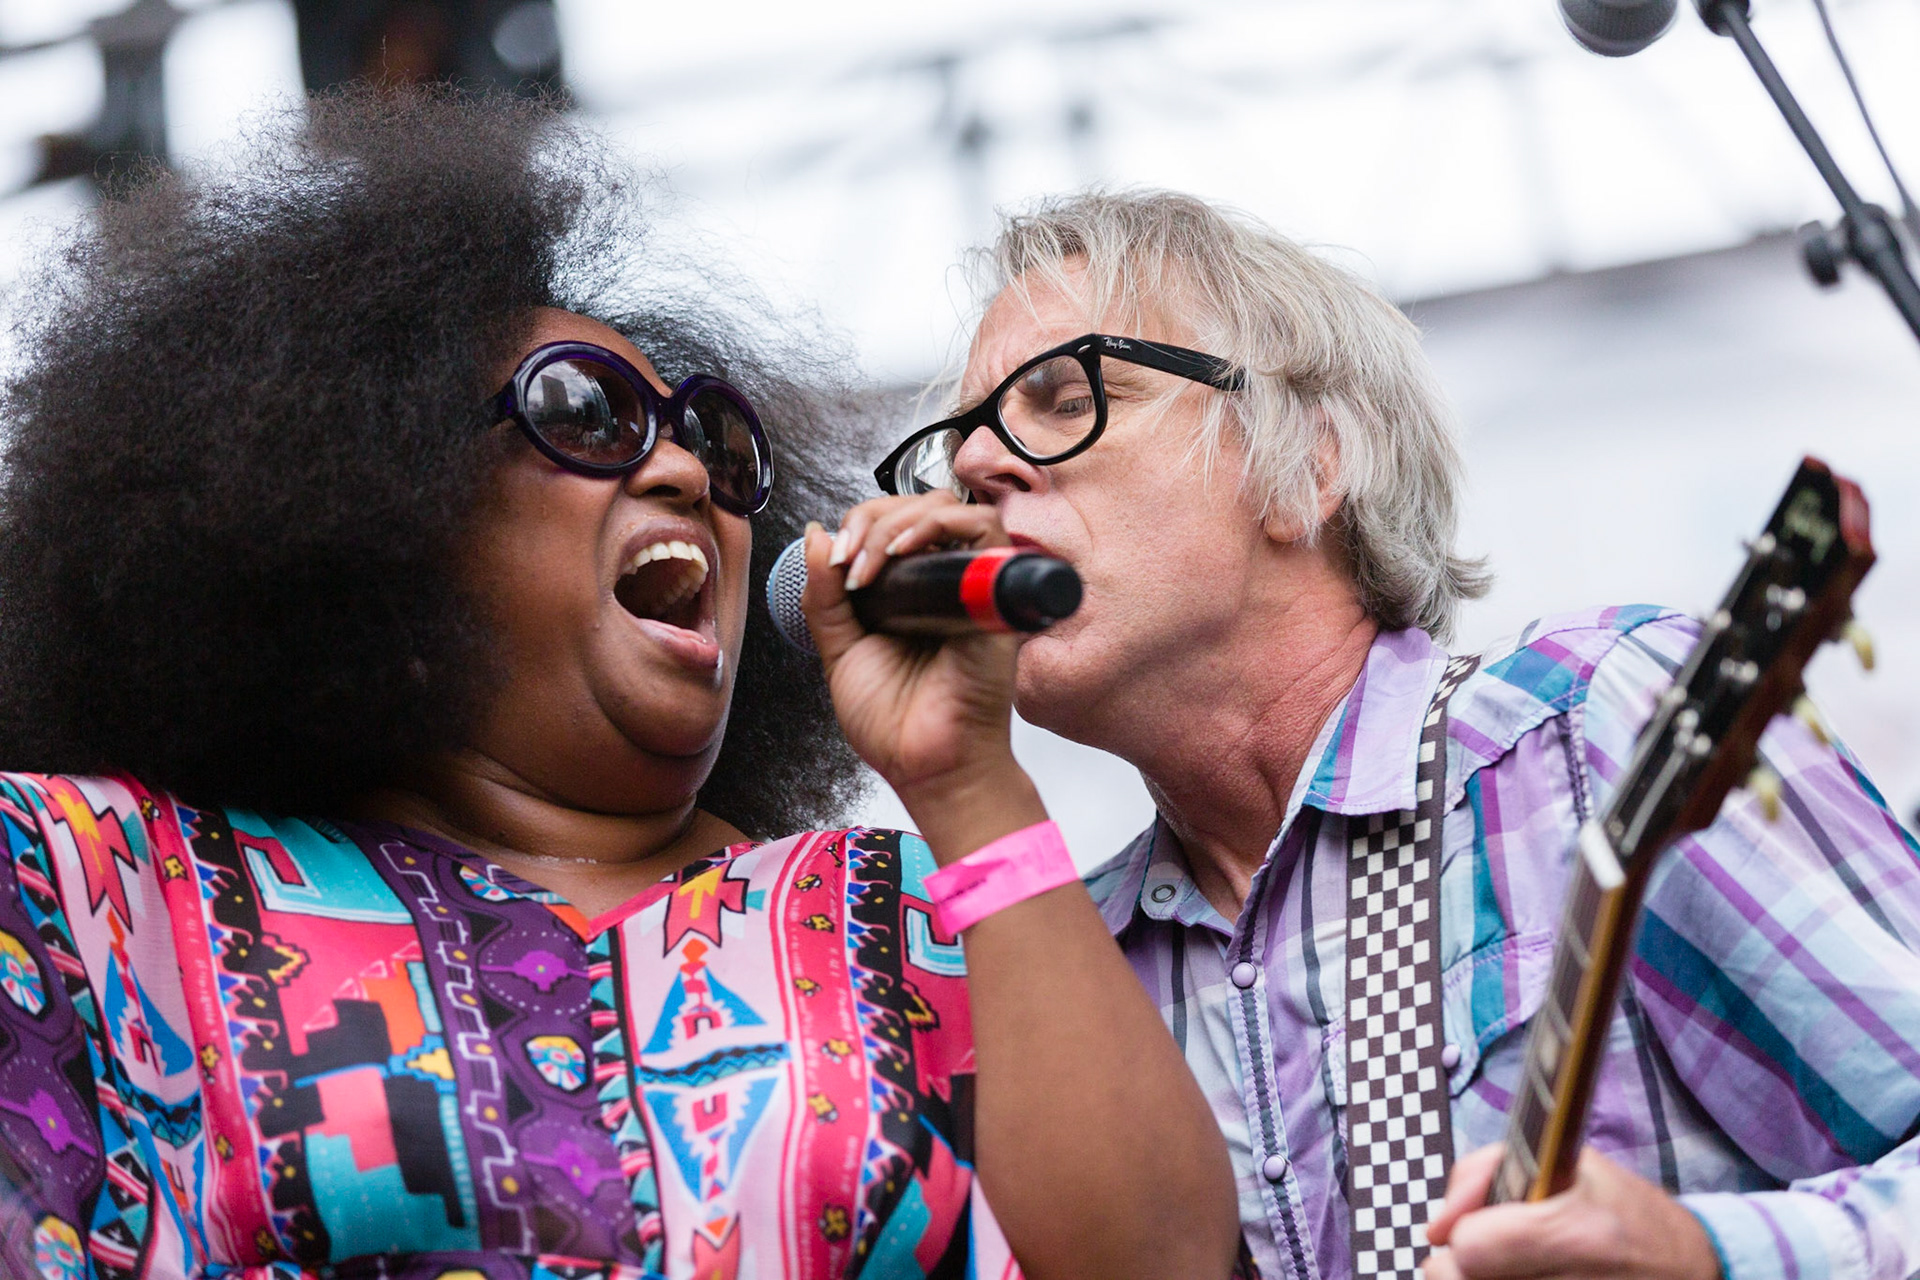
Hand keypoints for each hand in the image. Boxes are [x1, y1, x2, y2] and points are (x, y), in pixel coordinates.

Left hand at [799, 495, 1041, 848]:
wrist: (924, 764)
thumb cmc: (893, 722)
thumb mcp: (840, 649)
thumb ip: (824, 594)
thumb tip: (816, 535)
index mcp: (907, 591)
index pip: (890, 522)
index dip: (857, 527)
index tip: (833, 561)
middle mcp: (941, 582)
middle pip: (917, 505)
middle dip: (871, 520)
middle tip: (848, 562)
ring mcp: (971, 585)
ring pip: (949, 507)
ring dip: (899, 521)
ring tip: (872, 562)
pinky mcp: (996, 594)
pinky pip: (986, 531)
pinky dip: (938, 526)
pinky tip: (904, 552)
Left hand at [1423, 1146, 1722, 1279]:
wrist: (1692, 1268)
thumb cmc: (1624, 1210)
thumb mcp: (1568, 1163)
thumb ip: (1486, 1173)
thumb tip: (1436, 1225)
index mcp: (1576, 1233)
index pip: (1471, 1247)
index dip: (1463, 1233)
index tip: (1480, 1225)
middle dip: (1461, 1266)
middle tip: (1487, 1254)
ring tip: (1510, 1266)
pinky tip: (1523, 1278)